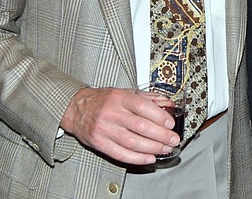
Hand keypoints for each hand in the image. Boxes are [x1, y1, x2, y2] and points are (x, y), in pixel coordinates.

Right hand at [60, 87, 178, 164]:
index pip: (143, 107)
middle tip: (173, 139)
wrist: (77, 109)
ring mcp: (105, 130)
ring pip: (132, 142)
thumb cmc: (104, 100)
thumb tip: (169, 104)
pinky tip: (149, 157)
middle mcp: (112, 113)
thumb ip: (149, 98)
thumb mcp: (127, 93)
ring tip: (165, 149)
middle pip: (140, 126)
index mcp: (120, 98)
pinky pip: (120, 154)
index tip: (171, 124)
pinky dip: (137, 158)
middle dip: (161, 135)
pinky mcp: (99, 144)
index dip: (159, 116)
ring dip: (153, 148)